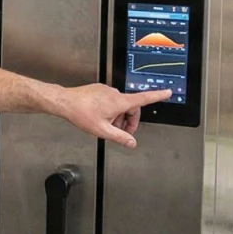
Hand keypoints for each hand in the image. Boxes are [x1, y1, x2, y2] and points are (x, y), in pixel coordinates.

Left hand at [55, 84, 170, 147]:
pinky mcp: (99, 90)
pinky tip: (100, 117)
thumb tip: (131, 143)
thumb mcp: (102, 130)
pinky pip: (110, 101)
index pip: (144, 98)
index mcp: (119, 102)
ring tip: (107, 126)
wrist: (65, 102)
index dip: (158, 96)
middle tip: (122, 132)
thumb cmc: (81, 113)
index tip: (167, 92)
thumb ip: (120, 138)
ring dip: (118, 117)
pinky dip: (110, 110)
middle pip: (131, 107)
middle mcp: (114, 94)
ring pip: (120, 105)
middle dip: (129, 121)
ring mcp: (106, 91)